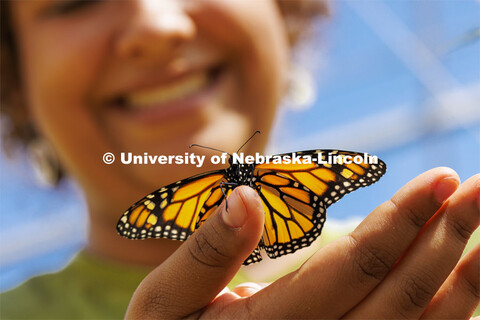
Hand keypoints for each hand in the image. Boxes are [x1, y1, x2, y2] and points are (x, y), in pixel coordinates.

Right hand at [125, 168, 479, 318]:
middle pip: (399, 296)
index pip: (350, 270)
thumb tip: (246, 197)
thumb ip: (204, 254)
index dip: (399, 223)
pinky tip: (468, 275)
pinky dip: (450, 311)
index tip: (441, 180)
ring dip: (462, 278)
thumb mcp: (163, 304)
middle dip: (444, 237)